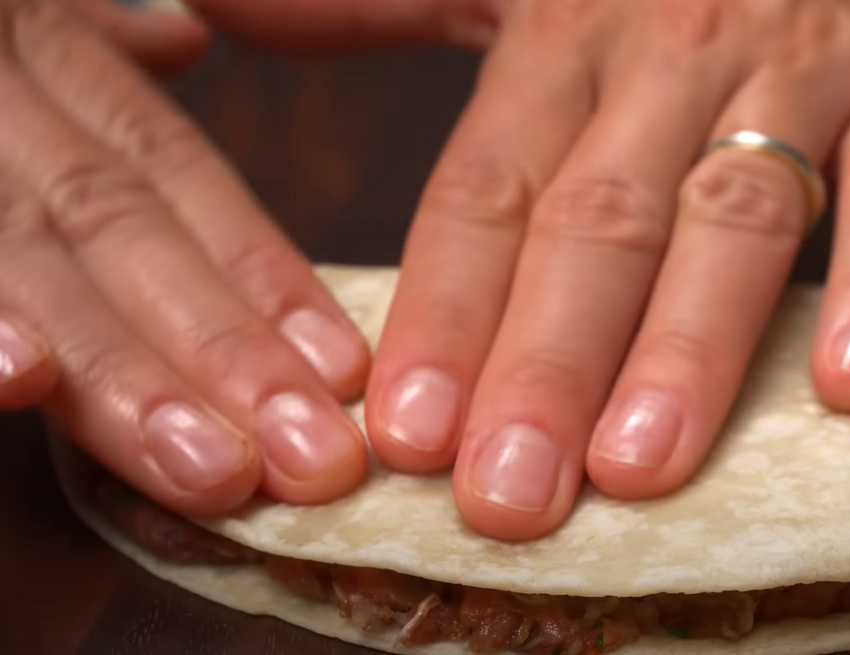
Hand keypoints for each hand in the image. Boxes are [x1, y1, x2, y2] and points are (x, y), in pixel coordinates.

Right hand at [0, 0, 377, 514]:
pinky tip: (19, 377)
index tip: (337, 366)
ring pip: (25, 241)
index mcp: (25, 36)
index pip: (164, 166)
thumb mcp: (19, 12)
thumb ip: (84, 34)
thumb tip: (181, 40)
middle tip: (312, 461)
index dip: (257, 268)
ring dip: (113, 365)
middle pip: (111, 224)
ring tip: (211, 464)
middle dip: (215, 349)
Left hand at [351, 1, 849, 538]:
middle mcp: (671, 54)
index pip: (488, 189)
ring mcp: (798, 70)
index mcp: (559, 34)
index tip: (406, 433)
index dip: (445, 312)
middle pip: (598, 224)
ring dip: (688, 347)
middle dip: (546, 365)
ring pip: (735, 219)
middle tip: (507, 497)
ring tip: (640, 466)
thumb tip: (227, 20)